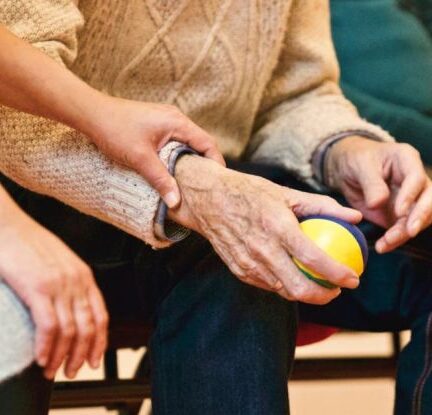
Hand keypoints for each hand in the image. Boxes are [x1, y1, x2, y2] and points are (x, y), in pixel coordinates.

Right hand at [0, 188, 107, 379]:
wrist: (10, 226)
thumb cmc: (31, 244)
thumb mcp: (61, 262)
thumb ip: (70, 283)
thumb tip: (69, 309)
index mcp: (85, 276)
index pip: (101, 316)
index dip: (99, 342)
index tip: (94, 360)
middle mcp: (77, 282)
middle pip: (88, 327)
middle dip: (82, 355)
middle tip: (73, 371)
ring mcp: (59, 285)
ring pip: (70, 331)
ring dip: (63, 356)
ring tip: (54, 371)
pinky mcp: (38, 288)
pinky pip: (49, 326)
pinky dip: (47, 347)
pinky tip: (41, 359)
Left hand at [85, 96, 224, 207]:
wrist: (91, 113)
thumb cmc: (115, 130)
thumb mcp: (140, 158)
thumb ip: (161, 180)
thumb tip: (176, 202)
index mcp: (177, 122)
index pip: (207, 143)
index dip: (216, 163)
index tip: (218, 182)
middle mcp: (175, 118)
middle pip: (200, 143)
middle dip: (205, 164)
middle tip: (206, 185)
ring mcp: (166, 120)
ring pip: (187, 143)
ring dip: (190, 160)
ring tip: (191, 181)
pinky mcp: (156, 124)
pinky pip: (176, 141)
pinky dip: (178, 155)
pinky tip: (173, 169)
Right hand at [169, 156, 362, 304]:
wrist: (208, 199)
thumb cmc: (249, 192)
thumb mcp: (286, 192)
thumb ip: (323, 206)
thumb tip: (354, 217)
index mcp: (277, 226)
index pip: (313, 258)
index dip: (338, 274)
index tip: (353, 278)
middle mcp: (262, 249)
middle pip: (298, 288)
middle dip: (324, 296)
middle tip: (336, 289)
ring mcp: (248, 263)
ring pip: (283, 291)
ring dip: (305, 293)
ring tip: (318, 284)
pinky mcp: (239, 270)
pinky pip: (267, 285)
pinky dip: (284, 285)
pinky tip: (292, 275)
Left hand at [326, 137, 431, 252]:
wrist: (347, 170)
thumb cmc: (356, 160)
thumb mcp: (360, 166)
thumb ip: (371, 184)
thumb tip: (378, 203)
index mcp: (407, 160)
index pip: (417, 178)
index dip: (410, 195)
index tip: (399, 210)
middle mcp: (415, 180)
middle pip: (429, 199)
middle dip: (420, 217)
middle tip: (409, 231)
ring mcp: (411, 198)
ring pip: (418, 218)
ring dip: (405, 233)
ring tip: (386, 242)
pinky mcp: (401, 215)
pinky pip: (403, 229)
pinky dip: (395, 240)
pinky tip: (383, 246)